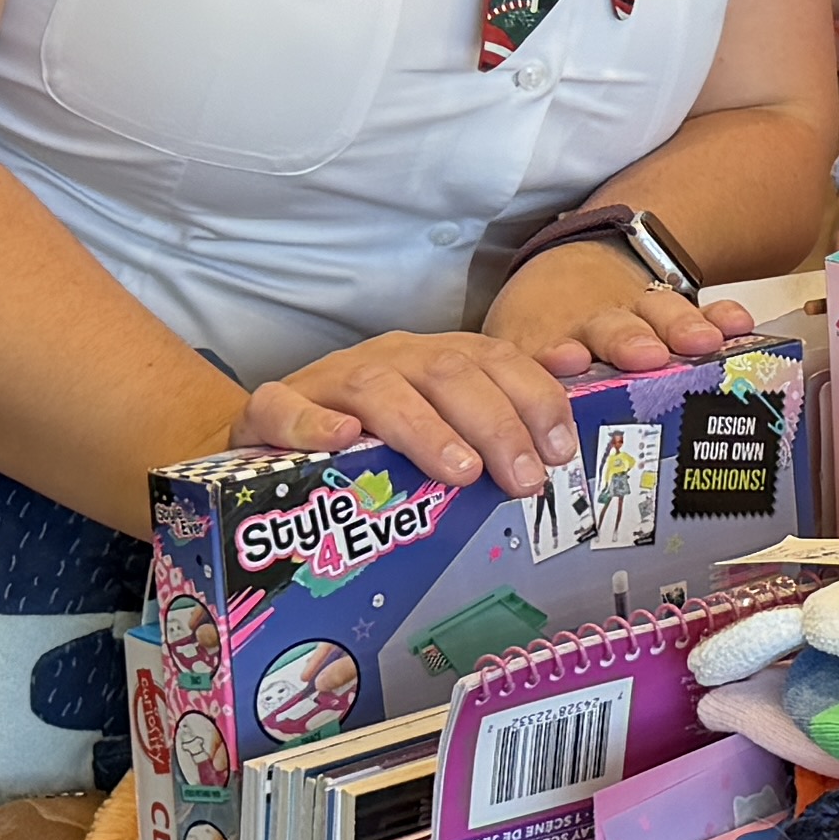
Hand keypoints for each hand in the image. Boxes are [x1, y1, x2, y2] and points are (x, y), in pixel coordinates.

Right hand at [240, 328, 585, 485]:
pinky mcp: (270, 408)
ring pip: (379, 389)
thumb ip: (495, 420)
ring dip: (424, 428)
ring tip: (460, 472)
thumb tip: (568, 418)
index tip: (561, 450)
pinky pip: (286, 408)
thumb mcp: (436, 425)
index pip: (495, 361)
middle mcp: (387, 359)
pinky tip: (340, 443)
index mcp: (432, 359)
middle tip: (524, 481)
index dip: (534, 399)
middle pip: (447, 374)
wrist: (269, 434)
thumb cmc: (368, 439)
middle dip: (495, 425)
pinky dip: (313, 424)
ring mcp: (328, 380)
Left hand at [486, 239, 750, 391]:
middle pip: (610, 331)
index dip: (559, 354)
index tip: (569, 358)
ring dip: (677, 328)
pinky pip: (698, 309)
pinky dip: (718, 316)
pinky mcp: (669, 308)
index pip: (549, 348)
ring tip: (700, 343)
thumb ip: (516, 405)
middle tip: (644, 356)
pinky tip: (737, 324)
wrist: (572, 270)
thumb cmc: (547, 332)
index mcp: (547, 341)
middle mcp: (593, 327)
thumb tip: (501, 472)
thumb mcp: (518, 356)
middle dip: (627, 343)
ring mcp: (635, 315)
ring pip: (656, 316)